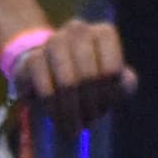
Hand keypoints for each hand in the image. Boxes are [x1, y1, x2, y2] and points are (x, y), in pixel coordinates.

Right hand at [8, 17, 136, 133]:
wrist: (48, 71)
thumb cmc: (86, 79)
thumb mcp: (110, 82)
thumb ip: (124, 83)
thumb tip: (125, 83)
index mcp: (103, 33)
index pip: (111, 69)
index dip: (107, 96)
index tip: (102, 111)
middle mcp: (78, 30)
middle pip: (89, 76)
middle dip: (88, 106)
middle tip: (87, 124)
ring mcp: (53, 42)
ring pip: (67, 83)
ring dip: (70, 110)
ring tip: (72, 127)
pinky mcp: (32, 59)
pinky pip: (46, 90)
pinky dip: (52, 109)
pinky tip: (56, 119)